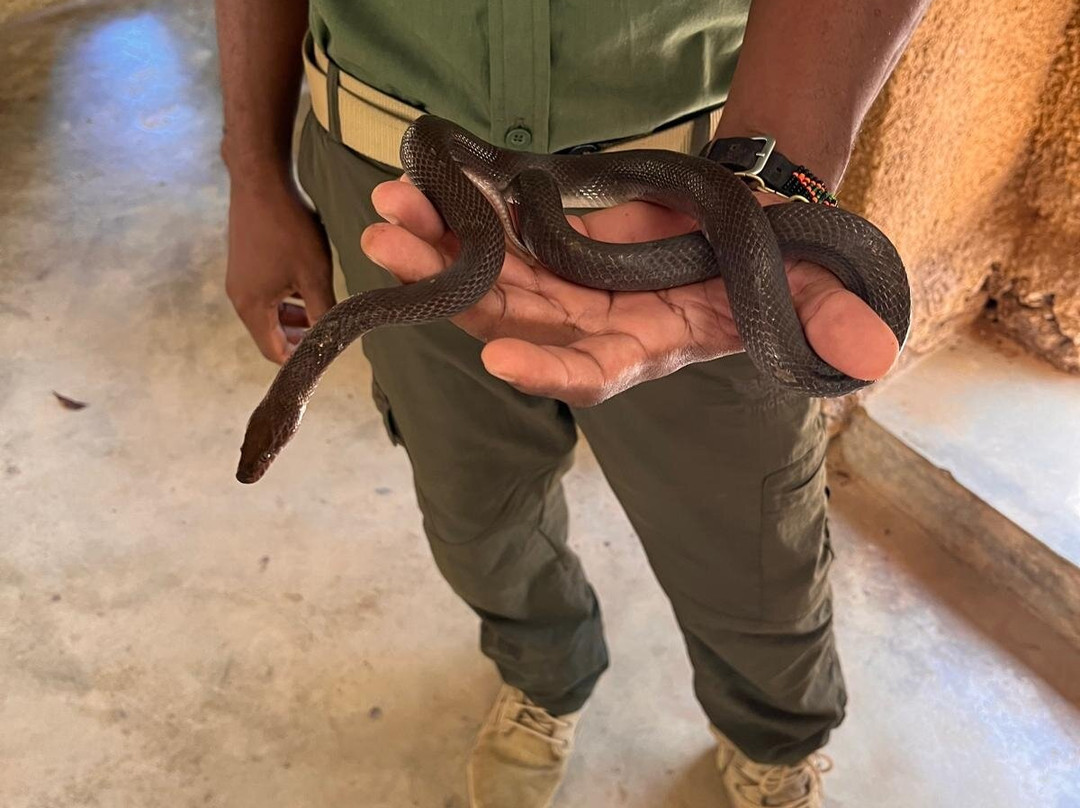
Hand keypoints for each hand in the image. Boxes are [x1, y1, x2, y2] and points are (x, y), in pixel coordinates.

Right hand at [225, 182, 335, 363]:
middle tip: (330, 330)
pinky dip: (286, 298)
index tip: (328, 352)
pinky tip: (307, 285)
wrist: (261, 180)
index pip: (274, 352)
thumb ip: (323, 312)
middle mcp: (239, 298)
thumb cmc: (288, 228)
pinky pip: (265, 294)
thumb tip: (333, 340)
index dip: (302, 357)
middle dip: (300, 336)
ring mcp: (239, 280)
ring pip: (270, 313)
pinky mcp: (244, 263)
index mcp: (251, 308)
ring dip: (295, 316)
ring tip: (323, 307)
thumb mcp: (313, 275)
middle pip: (270, 334)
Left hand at [361, 178, 898, 405]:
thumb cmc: (775, 267)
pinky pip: (504, 234)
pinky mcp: (558, 249)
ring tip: (386, 212)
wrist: (745, 231)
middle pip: (520, 317)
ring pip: (496, 276)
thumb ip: (828, 319)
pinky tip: (422, 186)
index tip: (500, 359)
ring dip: (441, 248)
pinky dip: (466, 213)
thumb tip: (871, 357)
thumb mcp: (808, 289)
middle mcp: (599, 324)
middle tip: (395, 252)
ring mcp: (573, 288)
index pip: (601, 371)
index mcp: (654, 344)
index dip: (554, 370)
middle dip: (458, 288)